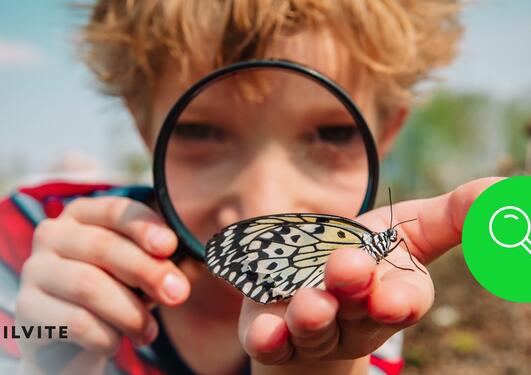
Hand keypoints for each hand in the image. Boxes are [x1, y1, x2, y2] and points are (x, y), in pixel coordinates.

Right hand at [16, 197, 190, 369]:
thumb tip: (177, 280)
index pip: (116, 210)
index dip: (144, 226)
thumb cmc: (112, 292)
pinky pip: (75, 321)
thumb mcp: (136, 272)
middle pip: (104, 247)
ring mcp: (36, 268)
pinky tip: (115, 342)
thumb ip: (155, 265)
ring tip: (148, 331)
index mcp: (84, 214)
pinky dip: (105, 336)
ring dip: (130, 312)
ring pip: (89, 285)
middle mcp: (54, 234)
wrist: (72, 337)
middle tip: (177, 294)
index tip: (169, 246)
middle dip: (148, 272)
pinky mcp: (26, 307)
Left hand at [238, 177, 500, 365]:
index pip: (405, 299)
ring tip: (310, 304)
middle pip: (356, 308)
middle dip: (353, 290)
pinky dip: (269, 336)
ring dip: (313, 316)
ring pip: (315, 327)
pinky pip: (270, 339)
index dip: (402, 299)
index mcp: (390, 292)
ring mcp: (313, 327)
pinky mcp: (273, 330)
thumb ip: (452, 215)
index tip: (395, 298)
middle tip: (348, 269)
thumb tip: (506, 191)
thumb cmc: (365, 254)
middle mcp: (355, 316)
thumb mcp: (408, 229)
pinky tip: (265, 330)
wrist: (311, 286)